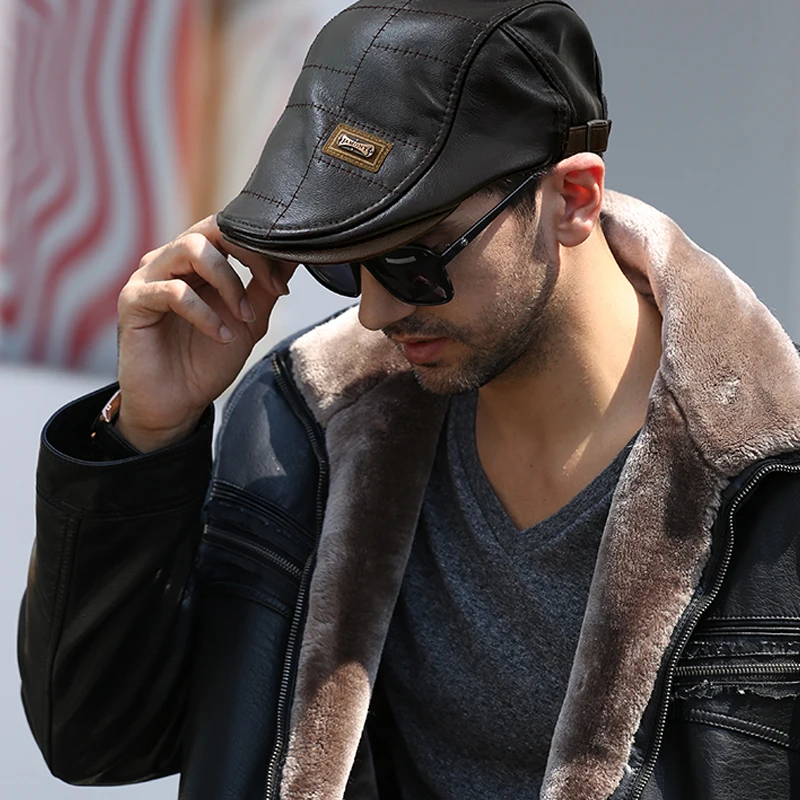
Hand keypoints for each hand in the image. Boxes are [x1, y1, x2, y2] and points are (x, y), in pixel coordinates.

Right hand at [115, 215, 295, 451]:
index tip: (282, 285)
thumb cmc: (207, 360)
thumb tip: (293, 256)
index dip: (263, 248)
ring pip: (191, 248)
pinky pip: (173, 291)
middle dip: (249, 254)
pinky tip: (220, 336)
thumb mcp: (249, 321)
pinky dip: (205, 313)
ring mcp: (148, 277)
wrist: (178, 403)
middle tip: (271, 288)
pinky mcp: (133, 301)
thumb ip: (265, 287)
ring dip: (227, 281)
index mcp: (197, 261)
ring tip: (243, 317)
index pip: (229, 228)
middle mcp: (171, 260)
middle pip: (211, 227)